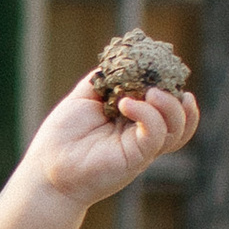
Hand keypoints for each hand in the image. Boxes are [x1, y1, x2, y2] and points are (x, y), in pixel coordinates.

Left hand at [27, 73, 197, 206]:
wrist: (47, 168)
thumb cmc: (62, 136)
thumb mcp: (84, 97)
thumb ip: (105, 79)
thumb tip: (124, 60)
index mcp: (134, 118)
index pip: (167, 103)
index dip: (172, 87)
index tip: (165, 68)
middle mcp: (142, 133)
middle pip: (181, 116)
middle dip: (176, 96)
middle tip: (157, 83)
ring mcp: (141, 147)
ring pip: (177, 128)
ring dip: (170, 105)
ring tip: (150, 92)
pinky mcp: (136, 157)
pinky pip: (156, 135)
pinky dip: (148, 115)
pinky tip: (125, 104)